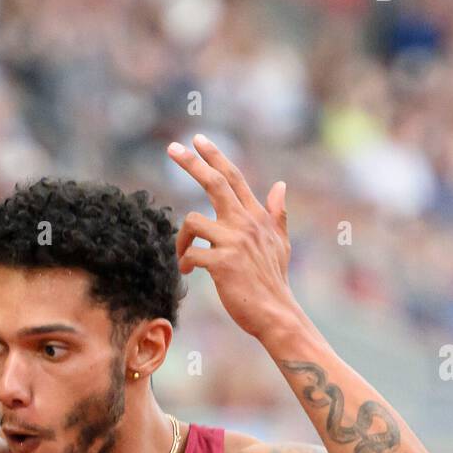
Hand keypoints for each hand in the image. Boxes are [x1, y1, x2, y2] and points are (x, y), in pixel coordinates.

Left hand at [167, 134, 295, 338]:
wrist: (276, 313)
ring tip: (184, 256)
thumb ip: (277, 214)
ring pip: (193, 221)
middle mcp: (246, 223)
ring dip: (181, 239)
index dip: (215, 156)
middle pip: (215, 183)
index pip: (233, 177)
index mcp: (256, 216)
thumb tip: (280, 186)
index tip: (197, 139)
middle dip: (192, 163)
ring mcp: (235, 241)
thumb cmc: (273, 281)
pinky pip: (191, 254)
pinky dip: (184, 262)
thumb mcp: (280, 243)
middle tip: (172, 148)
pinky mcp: (223, 262)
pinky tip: (188, 272)